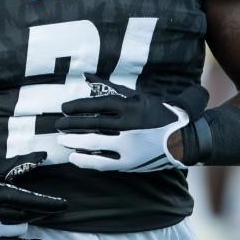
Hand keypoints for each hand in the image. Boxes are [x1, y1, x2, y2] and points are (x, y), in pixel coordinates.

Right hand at [0, 152, 66, 239]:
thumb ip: (20, 164)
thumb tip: (42, 156)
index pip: (29, 201)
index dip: (49, 203)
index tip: (65, 204)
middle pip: (27, 215)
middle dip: (40, 210)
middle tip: (51, 205)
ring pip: (21, 228)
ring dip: (27, 219)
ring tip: (25, 210)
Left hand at [56, 73, 206, 171]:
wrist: (182, 139)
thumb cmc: (155, 113)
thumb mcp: (135, 96)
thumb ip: (110, 87)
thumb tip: (86, 76)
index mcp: (131, 107)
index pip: (97, 105)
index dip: (78, 106)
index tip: (63, 108)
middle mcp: (129, 127)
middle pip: (92, 125)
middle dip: (71, 126)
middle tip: (57, 125)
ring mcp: (129, 147)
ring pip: (95, 145)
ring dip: (75, 143)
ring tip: (62, 141)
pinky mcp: (130, 163)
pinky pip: (103, 163)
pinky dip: (87, 160)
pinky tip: (75, 157)